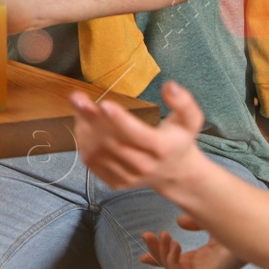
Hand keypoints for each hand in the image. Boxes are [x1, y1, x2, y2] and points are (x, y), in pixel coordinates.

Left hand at [70, 80, 207, 193]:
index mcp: (162, 148)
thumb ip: (184, 103)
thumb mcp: (191, 120)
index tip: (105, 103)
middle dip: (91, 119)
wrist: (174, 173)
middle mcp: (144, 165)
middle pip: (112, 142)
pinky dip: (82, 143)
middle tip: (77, 98)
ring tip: (79, 107)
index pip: (138, 135)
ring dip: (83, 129)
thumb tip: (170, 86)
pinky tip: (81, 125)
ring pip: (98, 153)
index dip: (120, 120)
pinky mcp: (115, 182)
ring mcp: (128, 176)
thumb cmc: (179, 139)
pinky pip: (92, 163)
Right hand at [140, 216, 246, 268]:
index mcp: (203, 258)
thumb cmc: (235, 225)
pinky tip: (174, 244)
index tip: (147, 240)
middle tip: (146, 234)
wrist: (250, 229)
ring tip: (163, 235)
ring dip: (162, 252)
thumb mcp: (208, 221)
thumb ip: (193, 222)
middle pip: (170, 266)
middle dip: (155, 251)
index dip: (159, 252)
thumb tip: (178, 222)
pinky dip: (172, 260)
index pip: (176, 260)